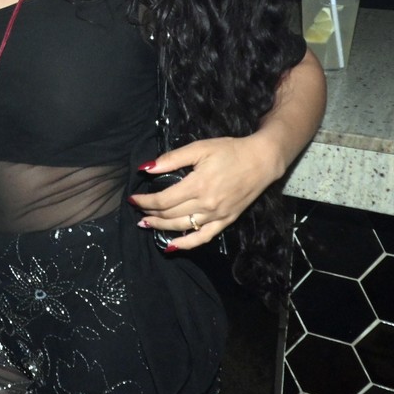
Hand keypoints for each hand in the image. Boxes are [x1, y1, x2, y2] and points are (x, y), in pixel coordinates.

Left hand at [131, 133, 285, 250]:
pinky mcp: (226, 221)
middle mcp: (206, 204)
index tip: (133, 198)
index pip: (162, 200)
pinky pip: (203, 237)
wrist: (261, 161)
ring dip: (161, 228)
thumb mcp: (199, 148)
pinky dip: (186, 244)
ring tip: (146, 225)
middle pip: (169, 215)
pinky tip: (172, 245)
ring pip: (182, 227)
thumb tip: (146, 168)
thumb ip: (172, 159)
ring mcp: (216, 216)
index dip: (144, 201)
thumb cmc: (229, 151)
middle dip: (150, 213)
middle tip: (138, 209)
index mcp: (197, 185)